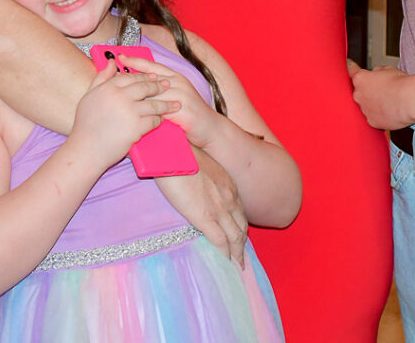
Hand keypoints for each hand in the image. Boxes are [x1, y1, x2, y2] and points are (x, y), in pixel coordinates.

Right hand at [71, 61, 175, 168]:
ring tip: (175, 104)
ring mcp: (129, 111)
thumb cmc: (85, 125)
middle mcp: (119, 96)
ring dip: (166, 104)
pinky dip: (158, 120)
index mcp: (108, 87)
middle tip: (167, 85)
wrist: (86, 150)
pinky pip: (153, 120)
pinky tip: (161, 120)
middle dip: (158, 86)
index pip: (130, 76)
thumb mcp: (89, 96)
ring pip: (153, 104)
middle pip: (145, 87)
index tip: (153, 76)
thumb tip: (112, 62)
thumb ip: (101, 77)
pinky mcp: (136, 127)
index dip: (143, 76)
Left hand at [119, 56, 221, 148]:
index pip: (152, 66)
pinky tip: (136, 116)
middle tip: (113, 77)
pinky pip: (163, 111)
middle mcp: (179, 83)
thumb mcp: (175, 97)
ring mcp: (183, 96)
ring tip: (120, 98)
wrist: (210, 129)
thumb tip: (137, 87)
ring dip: (138, 96)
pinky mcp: (185, 111)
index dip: (136, 61)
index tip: (120, 57)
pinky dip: (149, 113)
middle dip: (132, 77)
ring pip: (155, 93)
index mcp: (175, 77)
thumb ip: (160, 90)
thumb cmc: (189, 113)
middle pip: (151, 78)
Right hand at [156, 149, 246, 266]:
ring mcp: (219, 208)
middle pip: (241, 226)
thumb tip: (195, 186)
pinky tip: (225, 263)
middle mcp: (229, 197)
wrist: (172, 150)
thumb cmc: (180, 153)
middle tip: (240, 258)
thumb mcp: (200, 165)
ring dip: (237, 253)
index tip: (239, 238)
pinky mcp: (205, 217)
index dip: (240, 226)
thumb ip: (203, 179)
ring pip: (235, 236)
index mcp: (227, 184)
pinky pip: (220, 241)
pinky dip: (225, 255)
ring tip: (237, 266)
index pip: (239, 211)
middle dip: (242, 243)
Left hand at [349, 61, 410, 129]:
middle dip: (367, 91)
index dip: (353, 69)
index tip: (351, 66)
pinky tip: (390, 112)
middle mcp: (358, 95)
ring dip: (373, 104)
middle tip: (382, 90)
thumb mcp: (388, 69)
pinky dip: (379, 115)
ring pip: (366, 106)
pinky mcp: (372, 122)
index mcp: (360, 79)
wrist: (409, 101)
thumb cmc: (400, 84)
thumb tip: (376, 75)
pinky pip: (373, 118)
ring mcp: (364, 110)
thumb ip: (377, 72)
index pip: (352, 72)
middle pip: (359, 92)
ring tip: (389, 102)